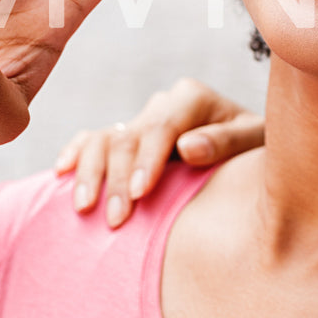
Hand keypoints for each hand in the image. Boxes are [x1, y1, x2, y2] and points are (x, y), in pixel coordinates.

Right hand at [54, 77, 264, 225]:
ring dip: (90, 172)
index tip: (139, 193)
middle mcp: (162, 104)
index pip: (162, 127)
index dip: (147, 160)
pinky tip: (61, 175)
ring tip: (84, 208)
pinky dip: (75, 154)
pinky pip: (92, 139)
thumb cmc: (257, 151)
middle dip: (117, 179)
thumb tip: (188, 147)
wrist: (251, 153)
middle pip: (128, 137)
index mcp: (193, 98)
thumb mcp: (256, 143)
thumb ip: (226, 142)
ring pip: (103, 138)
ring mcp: (141, 120)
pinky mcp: (126, 137)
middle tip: (115, 219)